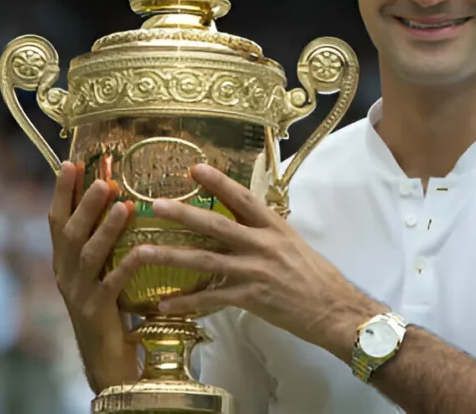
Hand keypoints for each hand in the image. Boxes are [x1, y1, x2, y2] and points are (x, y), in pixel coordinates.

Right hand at [49, 161, 140, 390]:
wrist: (105, 355)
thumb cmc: (106, 303)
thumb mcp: (97, 267)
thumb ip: (99, 236)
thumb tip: (112, 192)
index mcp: (63, 259)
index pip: (56, 220)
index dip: (61, 191)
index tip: (70, 162)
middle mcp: (65, 273)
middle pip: (70, 233)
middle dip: (84, 205)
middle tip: (102, 180)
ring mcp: (79, 292)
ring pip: (89, 256)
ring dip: (105, 229)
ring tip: (123, 206)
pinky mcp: (97, 311)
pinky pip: (112, 285)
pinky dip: (127, 266)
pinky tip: (143, 250)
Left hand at [137, 164, 385, 357]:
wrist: (334, 308)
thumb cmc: (315, 276)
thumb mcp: (291, 243)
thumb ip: (264, 230)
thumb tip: (240, 217)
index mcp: (274, 226)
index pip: (243, 198)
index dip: (218, 182)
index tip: (194, 168)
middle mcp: (262, 244)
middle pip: (216, 225)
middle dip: (184, 214)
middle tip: (155, 205)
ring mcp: (254, 271)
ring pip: (205, 260)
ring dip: (171, 255)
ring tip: (142, 253)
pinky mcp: (250, 298)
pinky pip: (211, 299)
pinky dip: (186, 302)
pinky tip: (164, 305)